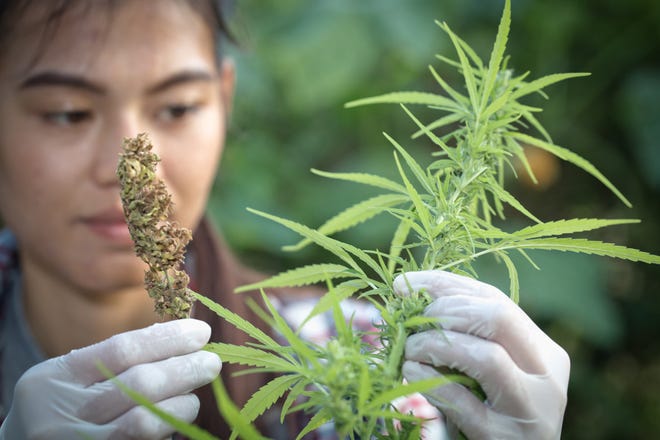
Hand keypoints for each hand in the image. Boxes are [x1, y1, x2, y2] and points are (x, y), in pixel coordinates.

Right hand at [0, 319, 220, 439]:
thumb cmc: (60, 405)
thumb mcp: (70, 376)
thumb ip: (116, 360)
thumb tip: (182, 338)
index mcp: (57, 377)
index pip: (123, 349)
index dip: (168, 338)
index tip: (200, 333)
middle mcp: (63, 413)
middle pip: (140, 385)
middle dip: (184, 370)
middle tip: (212, 362)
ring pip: (144, 422)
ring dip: (181, 404)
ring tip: (195, 397)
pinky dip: (166, 429)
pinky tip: (178, 420)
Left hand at [394, 270, 568, 439]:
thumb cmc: (490, 415)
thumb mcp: (490, 372)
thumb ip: (468, 337)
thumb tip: (411, 292)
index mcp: (545, 353)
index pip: (496, 300)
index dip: (446, 286)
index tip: (405, 285)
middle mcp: (547, 378)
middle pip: (498, 318)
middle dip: (444, 311)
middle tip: (411, 323)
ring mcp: (530, 411)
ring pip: (486, 357)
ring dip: (436, 345)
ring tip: (409, 350)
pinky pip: (463, 401)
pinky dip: (430, 380)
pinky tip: (411, 372)